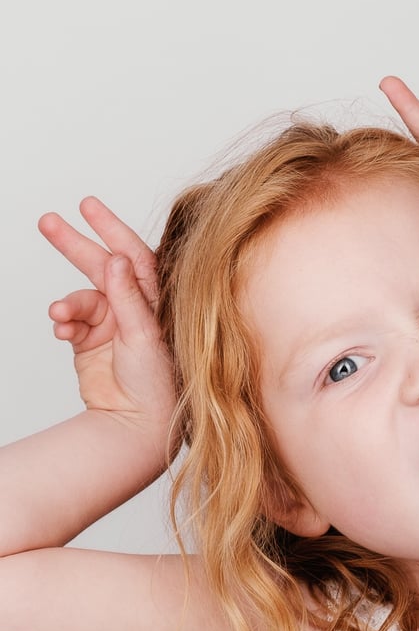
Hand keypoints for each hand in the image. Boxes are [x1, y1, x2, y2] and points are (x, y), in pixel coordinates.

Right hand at [38, 198, 175, 436]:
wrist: (139, 425)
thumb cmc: (158, 385)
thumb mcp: (146, 336)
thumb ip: (129, 297)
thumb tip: (116, 258)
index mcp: (157, 300)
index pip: (134, 255)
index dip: (112, 228)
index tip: (88, 206)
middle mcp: (135, 308)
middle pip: (101, 266)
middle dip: (75, 245)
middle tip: (47, 222)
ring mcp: (111, 324)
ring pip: (82, 297)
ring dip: (68, 303)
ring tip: (60, 315)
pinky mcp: (89, 342)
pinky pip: (71, 321)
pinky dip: (64, 322)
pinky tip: (62, 330)